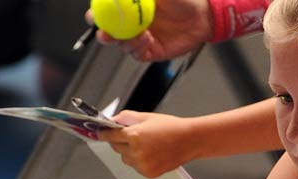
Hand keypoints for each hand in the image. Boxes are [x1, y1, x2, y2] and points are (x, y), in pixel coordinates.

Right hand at [87, 0, 212, 61]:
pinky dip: (138, 47)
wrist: (203, 16)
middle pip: (109, 32)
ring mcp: (140, 38)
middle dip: (103, 34)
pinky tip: (147, 39)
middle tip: (104, 33)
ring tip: (136, 34)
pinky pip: (136, 53)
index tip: (94, 15)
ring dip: (124, 41)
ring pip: (121, 44)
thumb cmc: (184, 0)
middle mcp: (133, 24)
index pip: (107, 12)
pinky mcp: (148, 51)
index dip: (97, 15)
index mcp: (132, 8)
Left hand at [98, 111, 195, 177]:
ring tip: (147, 145)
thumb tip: (113, 120)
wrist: (191, 140)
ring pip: (125, 159)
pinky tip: (152, 153)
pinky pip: (135, 167)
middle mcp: (136, 152)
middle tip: (133, 136)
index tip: (98, 133)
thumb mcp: (148, 117)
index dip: (103, 134)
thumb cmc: (172, 127)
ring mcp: (141, 164)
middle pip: (116, 148)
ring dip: (129, 152)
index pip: (110, 136)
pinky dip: (139, 161)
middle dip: (120, 141)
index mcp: (135, 136)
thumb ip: (127, 118)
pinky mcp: (147, 173)